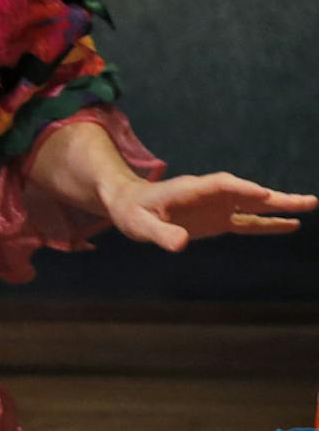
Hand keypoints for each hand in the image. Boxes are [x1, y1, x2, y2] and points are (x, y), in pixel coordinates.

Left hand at [102, 172, 314, 251]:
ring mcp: (217, 207)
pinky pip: (248, 221)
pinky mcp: (219, 219)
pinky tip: (291, 225)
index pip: (222, 186)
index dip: (242, 190)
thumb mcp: (140, 225)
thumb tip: (180, 245)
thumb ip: (160, 234)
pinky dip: (268, 224)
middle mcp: (210, 195)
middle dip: (275, 197)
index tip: (263, 195)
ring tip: (310, 205)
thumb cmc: (132, 212)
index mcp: (191, 189)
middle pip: (247, 193)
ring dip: (280, 207)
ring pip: (253, 206)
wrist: (129, 205)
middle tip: (308, 201)